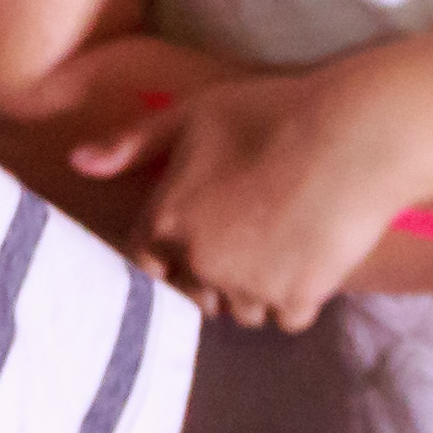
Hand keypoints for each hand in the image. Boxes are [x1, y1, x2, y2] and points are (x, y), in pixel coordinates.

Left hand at [75, 67, 419, 333]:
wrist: (355, 136)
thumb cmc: (272, 114)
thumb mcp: (192, 114)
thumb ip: (132, 142)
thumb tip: (76, 162)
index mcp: (166, 219)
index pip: (146, 263)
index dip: (168, 257)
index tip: (196, 243)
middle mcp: (199, 260)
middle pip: (195, 292)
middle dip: (213, 277)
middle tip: (248, 239)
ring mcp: (248, 285)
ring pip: (242, 310)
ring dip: (255, 290)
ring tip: (283, 243)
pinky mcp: (297, 298)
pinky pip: (287, 318)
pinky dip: (298, 298)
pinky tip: (311, 257)